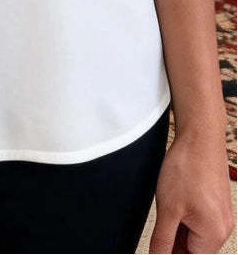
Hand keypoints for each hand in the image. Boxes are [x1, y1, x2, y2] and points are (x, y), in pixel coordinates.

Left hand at [149, 129, 233, 252]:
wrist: (199, 135)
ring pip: (194, 235)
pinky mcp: (217, 204)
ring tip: (168, 207)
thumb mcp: (168, 209)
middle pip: (193, 249)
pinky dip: (184, 217)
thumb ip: (162, 241)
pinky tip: (174, 202)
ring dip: (178, 229)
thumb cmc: (188, 166)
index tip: (157, 246)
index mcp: (214, 234)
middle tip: (161, 222)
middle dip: (174, 242)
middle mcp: (222, 228)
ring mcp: (221, 216)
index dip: (169, 254)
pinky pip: (199, 221)